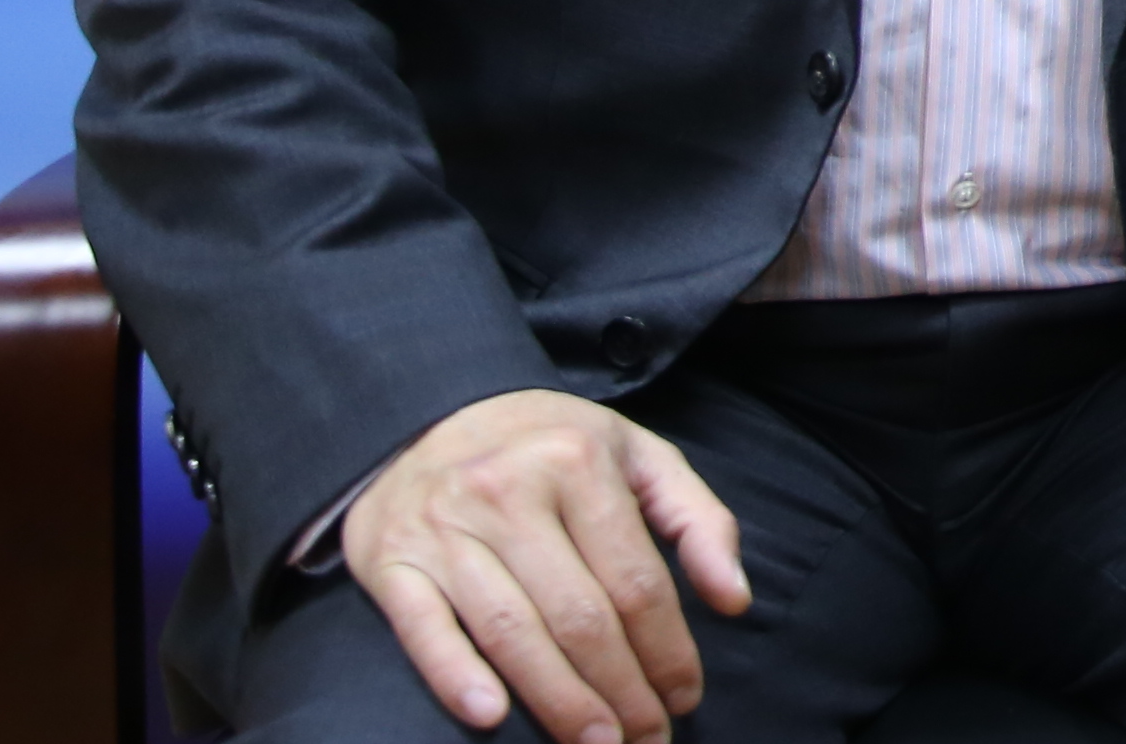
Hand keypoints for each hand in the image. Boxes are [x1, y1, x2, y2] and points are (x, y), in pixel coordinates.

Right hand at [337, 387, 751, 743]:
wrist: (424, 415)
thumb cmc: (549, 446)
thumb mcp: (636, 454)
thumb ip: (698, 519)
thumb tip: (734, 600)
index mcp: (578, 462)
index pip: (636, 580)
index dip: (667, 649)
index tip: (685, 697)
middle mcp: (508, 492)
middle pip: (578, 615)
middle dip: (621, 689)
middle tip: (646, 739)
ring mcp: (445, 529)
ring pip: (511, 630)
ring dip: (558, 701)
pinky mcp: (390, 561)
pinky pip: (424, 629)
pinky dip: (455, 676)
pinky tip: (491, 717)